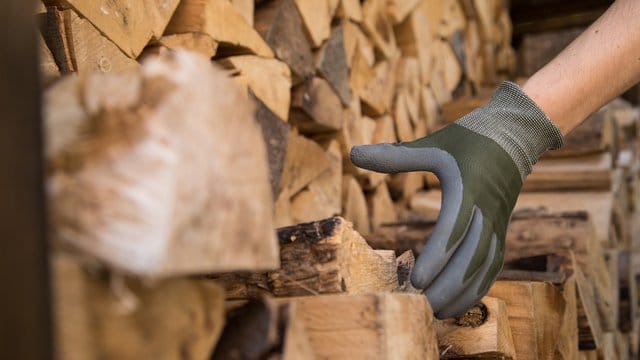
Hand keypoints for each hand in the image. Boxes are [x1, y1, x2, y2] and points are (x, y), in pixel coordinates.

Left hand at [350, 82, 562, 317]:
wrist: (515, 134)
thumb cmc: (469, 138)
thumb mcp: (433, 143)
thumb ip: (395, 156)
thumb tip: (353, 154)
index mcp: (468, 188)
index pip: (454, 229)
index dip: (436, 258)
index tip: (415, 281)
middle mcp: (486, 210)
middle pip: (470, 257)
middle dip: (446, 286)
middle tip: (418, 307)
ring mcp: (497, 222)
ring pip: (485, 267)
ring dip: (463, 293)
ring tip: (437, 315)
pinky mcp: (501, 230)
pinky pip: (494, 265)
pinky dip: (479, 288)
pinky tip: (460, 304)